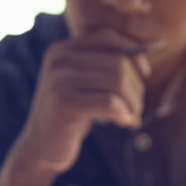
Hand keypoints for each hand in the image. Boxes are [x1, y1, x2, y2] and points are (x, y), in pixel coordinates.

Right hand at [10, 28, 151, 174]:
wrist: (40, 148)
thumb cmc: (70, 117)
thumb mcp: (84, 86)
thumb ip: (103, 67)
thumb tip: (143, 61)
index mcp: (62, 50)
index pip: (106, 37)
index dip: (133, 52)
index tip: (145, 73)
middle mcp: (58, 60)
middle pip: (117, 62)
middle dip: (136, 86)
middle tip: (138, 107)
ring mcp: (58, 81)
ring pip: (116, 81)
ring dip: (133, 102)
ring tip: (134, 116)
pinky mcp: (64, 104)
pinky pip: (109, 103)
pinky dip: (124, 114)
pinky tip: (127, 123)